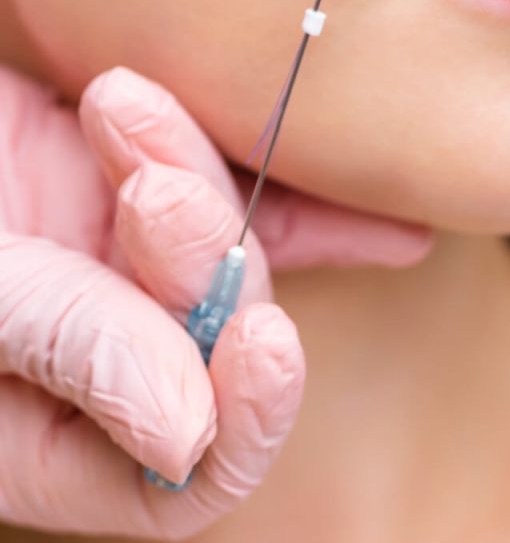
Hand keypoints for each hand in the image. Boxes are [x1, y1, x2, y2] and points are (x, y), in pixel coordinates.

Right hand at [0, 64, 432, 535]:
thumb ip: (65, 348)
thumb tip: (189, 432)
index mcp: (36, 434)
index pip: (172, 483)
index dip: (236, 426)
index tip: (263, 342)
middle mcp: (91, 359)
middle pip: (208, 344)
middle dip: (199, 266)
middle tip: (150, 188)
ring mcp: (108, 265)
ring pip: (218, 251)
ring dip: (197, 183)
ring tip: (121, 108)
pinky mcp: (119, 179)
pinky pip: (236, 193)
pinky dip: (296, 199)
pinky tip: (390, 226)